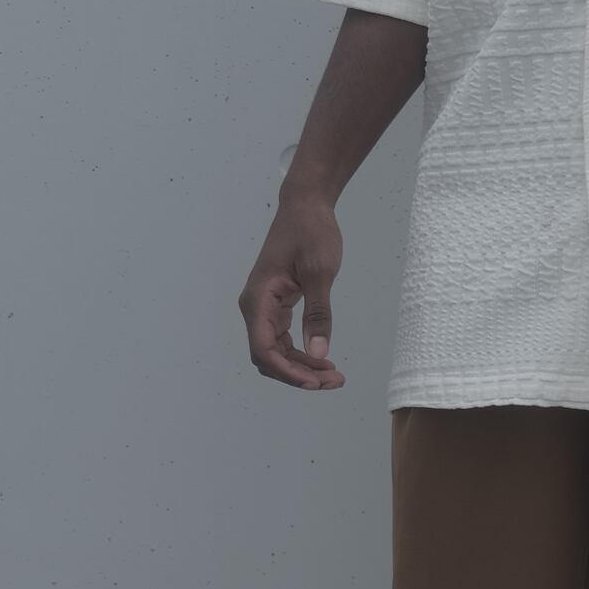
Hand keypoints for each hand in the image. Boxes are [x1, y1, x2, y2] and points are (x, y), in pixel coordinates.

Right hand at [241, 193, 345, 388]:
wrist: (306, 206)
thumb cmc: (311, 232)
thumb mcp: (320, 272)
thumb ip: (318, 314)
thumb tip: (319, 352)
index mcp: (259, 299)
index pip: (264, 348)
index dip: (288, 372)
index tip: (315, 382)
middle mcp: (255, 306)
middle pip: (268, 356)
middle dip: (298, 374)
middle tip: (334, 381)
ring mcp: (264, 307)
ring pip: (276, 351)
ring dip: (301, 367)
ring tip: (333, 376)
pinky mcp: (275, 305)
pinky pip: (283, 339)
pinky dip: (301, 353)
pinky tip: (323, 360)